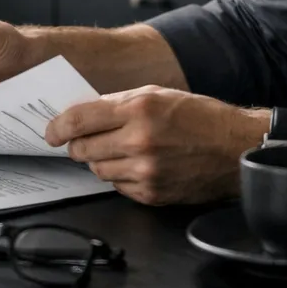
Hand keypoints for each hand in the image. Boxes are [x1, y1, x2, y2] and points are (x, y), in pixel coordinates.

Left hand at [45, 86, 267, 204]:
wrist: (235, 148)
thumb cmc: (200, 117)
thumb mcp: (158, 94)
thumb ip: (119, 103)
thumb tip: (84, 115)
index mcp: (139, 108)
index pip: (80, 119)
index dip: (58, 127)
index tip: (51, 132)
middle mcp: (139, 140)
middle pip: (83, 149)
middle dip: (77, 145)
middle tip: (82, 141)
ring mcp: (145, 171)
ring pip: (98, 171)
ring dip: (100, 161)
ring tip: (118, 150)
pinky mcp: (152, 194)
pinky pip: (118, 187)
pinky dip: (120, 177)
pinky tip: (136, 166)